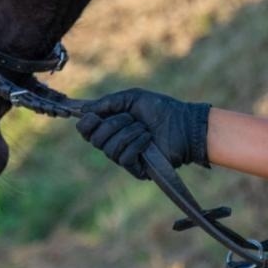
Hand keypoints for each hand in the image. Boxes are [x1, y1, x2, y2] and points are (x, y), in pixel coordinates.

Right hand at [77, 88, 211, 178]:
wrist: (184, 123)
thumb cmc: (161, 109)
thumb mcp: (133, 98)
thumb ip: (108, 103)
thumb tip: (83, 110)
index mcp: (111, 126)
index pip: (86, 130)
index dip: (87, 124)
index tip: (94, 116)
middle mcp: (114, 142)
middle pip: (95, 140)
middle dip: (112, 125)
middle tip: (130, 118)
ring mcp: (125, 157)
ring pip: (109, 150)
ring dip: (127, 134)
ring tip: (144, 128)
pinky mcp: (137, 168)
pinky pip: (124, 158)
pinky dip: (136, 145)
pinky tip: (148, 139)